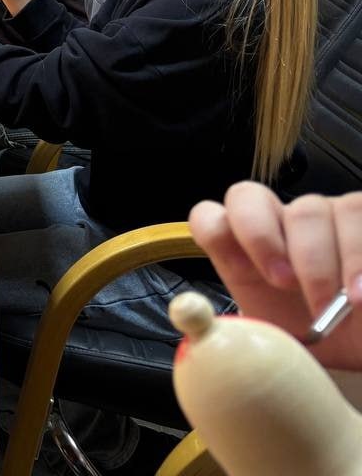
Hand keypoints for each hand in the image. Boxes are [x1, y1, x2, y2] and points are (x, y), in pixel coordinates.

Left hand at [189, 182, 361, 371]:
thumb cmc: (324, 340)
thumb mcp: (274, 341)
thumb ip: (235, 329)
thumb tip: (194, 320)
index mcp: (246, 250)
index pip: (209, 217)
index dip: (217, 234)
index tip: (240, 272)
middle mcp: (280, 223)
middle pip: (249, 197)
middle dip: (262, 239)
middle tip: (284, 284)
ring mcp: (323, 214)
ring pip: (308, 208)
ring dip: (319, 262)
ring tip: (340, 304)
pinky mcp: (360, 218)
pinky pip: (356, 213)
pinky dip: (358, 259)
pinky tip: (360, 294)